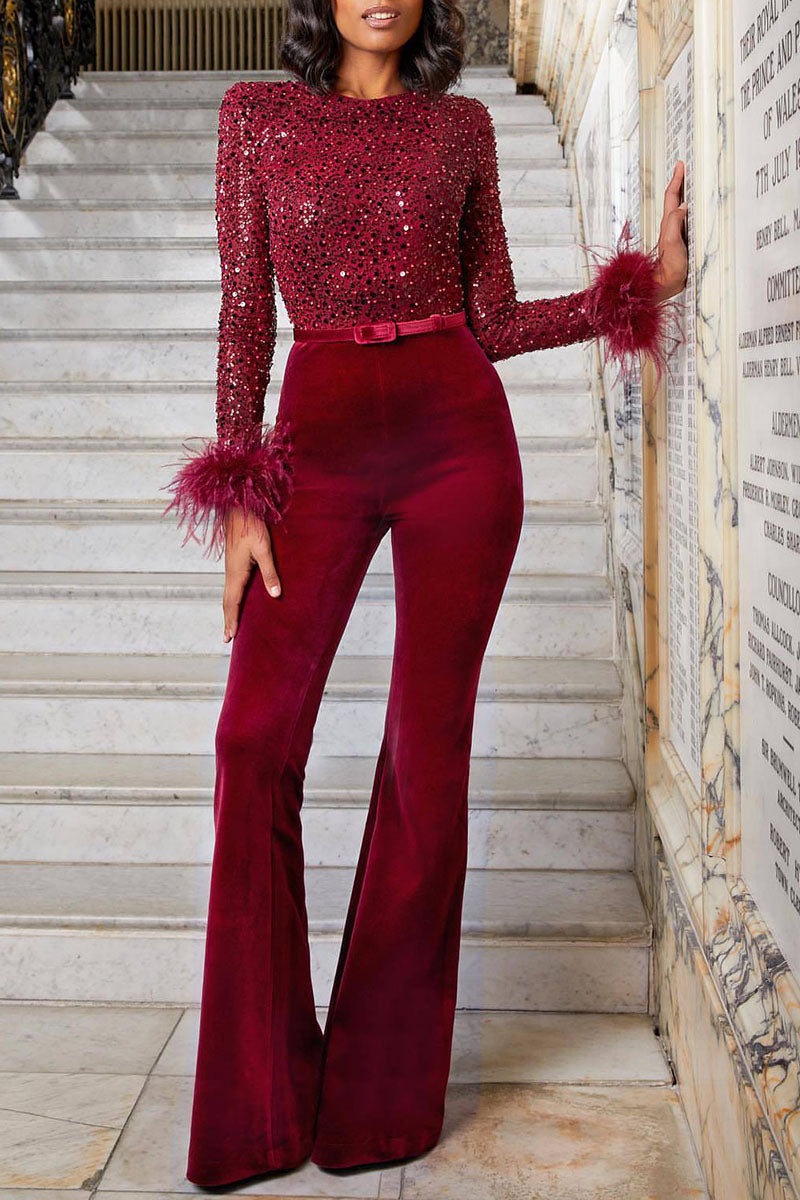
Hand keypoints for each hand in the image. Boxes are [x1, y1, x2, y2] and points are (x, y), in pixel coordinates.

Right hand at [222, 508, 281, 641]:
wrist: (240, 505)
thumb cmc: (251, 524)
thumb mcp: (264, 549)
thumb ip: (270, 572)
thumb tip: (275, 596)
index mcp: (235, 572)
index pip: (232, 602)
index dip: (231, 620)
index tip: (229, 637)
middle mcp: (230, 571)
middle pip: (227, 601)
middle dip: (228, 619)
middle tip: (227, 638)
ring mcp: (232, 566)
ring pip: (228, 593)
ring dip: (229, 609)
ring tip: (231, 622)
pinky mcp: (235, 560)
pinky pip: (232, 584)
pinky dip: (233, 597)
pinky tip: (238, 598)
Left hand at [653, 160, 688, 302]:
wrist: (665, 285)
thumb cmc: (668, 268)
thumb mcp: (671, 243)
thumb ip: (675, 224)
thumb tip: (682, 206)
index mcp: (669, 224)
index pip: (672, 197)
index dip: (676, 180)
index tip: (680, 165)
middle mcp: (671, 227)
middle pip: (675, 199)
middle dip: (680, 183)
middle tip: (686, 169)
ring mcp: (676, 234)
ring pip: (681, 209)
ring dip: (685, 195)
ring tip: (692, 184)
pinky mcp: (681, 242)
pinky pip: (687, 220)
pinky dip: (691, 210)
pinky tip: (696, 210)